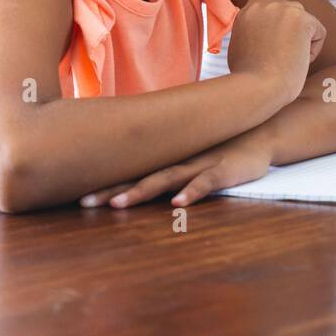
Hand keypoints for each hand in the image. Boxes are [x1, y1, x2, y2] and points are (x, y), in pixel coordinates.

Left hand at [78, 133, 272, 208]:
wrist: (262, 131)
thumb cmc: (223, 147)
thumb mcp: (192, 156)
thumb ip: (169, 167)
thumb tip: (136, 179)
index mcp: (169, 160)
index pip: (130, 173)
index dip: (104, 184)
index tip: (73, 196)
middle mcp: (178, 161)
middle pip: (139, 177)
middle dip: (111, 190)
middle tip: (83, 203)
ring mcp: (201, 164)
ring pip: (166, 178)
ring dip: (141, 191)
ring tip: (118, 204)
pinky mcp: (225, 170)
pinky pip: (206, 182)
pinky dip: (192, 191)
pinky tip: (177, 203)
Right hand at [228, 0, 325, 105]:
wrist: (257, 86)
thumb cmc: (248, 79)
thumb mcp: (240, 49)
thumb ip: (253, 33)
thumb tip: (266, 36)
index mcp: (246, 13)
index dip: (276, 13)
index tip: (278, 33)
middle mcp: (263, 5)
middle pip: (289, 3)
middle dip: (293, 23)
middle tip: (288, 48)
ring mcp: (283, 9)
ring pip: (304, 18)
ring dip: (302, 38)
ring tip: (289, 61)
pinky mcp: (302, 19)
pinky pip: (318, 31)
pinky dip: (313, 48)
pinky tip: (299, 61)